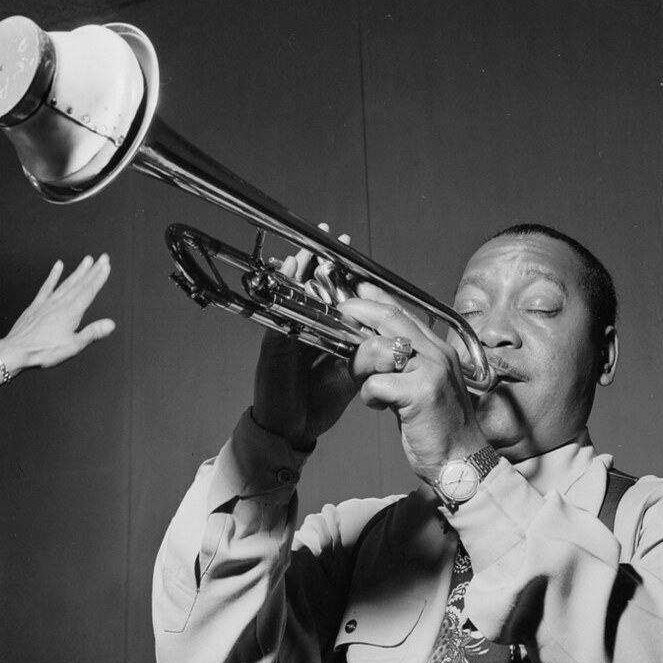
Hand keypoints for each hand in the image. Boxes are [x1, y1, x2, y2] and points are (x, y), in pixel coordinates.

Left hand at [0, 255, 115, 382]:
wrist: (16, 351)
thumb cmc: (44, 351)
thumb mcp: (73, 346)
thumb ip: (92, 333)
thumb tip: (111, 324)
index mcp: (71, 313)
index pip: (89, 292)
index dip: (99, 278)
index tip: (106, 266)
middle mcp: (60, 304)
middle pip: (80, 284)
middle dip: (93, 270)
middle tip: (102, 258)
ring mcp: (47, 303)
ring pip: (66, 283)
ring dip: (78, 271)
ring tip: (87, 260)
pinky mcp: (36, 305)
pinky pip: (47, 286)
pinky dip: (53, 275)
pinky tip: (58, 265)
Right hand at [251, 224, 356, 449]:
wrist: (293, 428)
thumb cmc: (317, 402)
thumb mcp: (349, 377)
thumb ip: (366, 358)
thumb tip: (389, 342)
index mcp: (324, 334)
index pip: (333, 297)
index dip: (342, 274)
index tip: (352, 251)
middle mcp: (304, 330)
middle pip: (309, 288)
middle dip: (318, 261)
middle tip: (327, 234)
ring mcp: (287, 335)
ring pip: (291, 295)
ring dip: (299, 269)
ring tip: (307, 246)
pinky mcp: (273, 346)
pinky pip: (277, 313)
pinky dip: (281, 293)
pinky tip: (287, 273)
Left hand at [339, 285, 489, 484]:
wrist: (463, 463)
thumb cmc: (439, 430)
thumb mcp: (422, 389)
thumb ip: (403, 367)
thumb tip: (372, 351)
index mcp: (438, 351)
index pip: (404, 313)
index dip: (377, 298)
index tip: (356, 290)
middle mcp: (438, 354)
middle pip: (391, 317)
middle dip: (358, 311)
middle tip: (338, 312)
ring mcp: (432, 371)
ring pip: (379, 348)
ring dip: (359, 364)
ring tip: (362, 381)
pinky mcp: (422, 392)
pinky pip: (377, 383)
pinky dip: (369, 396)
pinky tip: (381, 408)